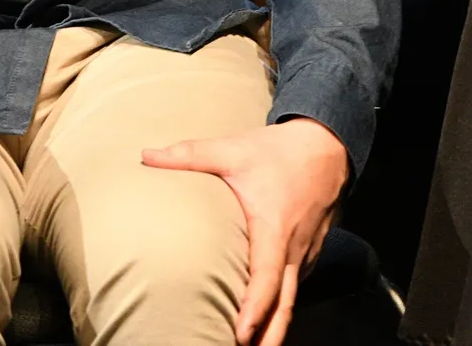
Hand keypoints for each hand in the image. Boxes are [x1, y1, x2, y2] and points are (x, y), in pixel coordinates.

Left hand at [142, 117, 349, 345]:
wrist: (327, 144)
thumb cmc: (278, 151)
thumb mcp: (233, 149)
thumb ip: (190, 155)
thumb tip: (145, 157)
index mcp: (274, 227)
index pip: (267, 277)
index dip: (255, 308)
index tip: (242, 335)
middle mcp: (293, 246)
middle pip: (284, 303)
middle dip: (269, 336)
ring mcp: (305, 251)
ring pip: (291, 297)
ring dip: (274, 325)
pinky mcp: (310, 251)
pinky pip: (296, 283)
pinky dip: (281, 305)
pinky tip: (266, 319)